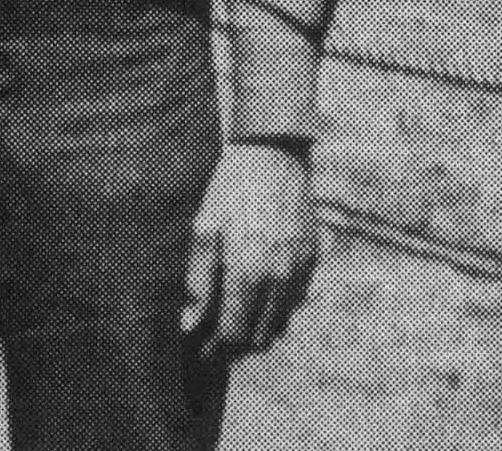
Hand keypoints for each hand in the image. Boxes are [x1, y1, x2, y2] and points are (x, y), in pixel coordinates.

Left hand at [179, 140, 317, 363]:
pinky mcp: (312, 259)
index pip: (235, 335)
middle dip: (236, 343)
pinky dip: (277, 305)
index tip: (201, 350)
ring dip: (258, 327)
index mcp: (249, 273)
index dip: (216, 349)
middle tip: (214, 337)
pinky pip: (296, 299)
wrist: (273, 152)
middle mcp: (280, 279)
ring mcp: (301, 270)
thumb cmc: (231, 187)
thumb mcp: (205, 228)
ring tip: (234, 315)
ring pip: (281, 322)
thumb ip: (198, 281)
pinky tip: (257, 291)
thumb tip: (189, 324)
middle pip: (260, 337)